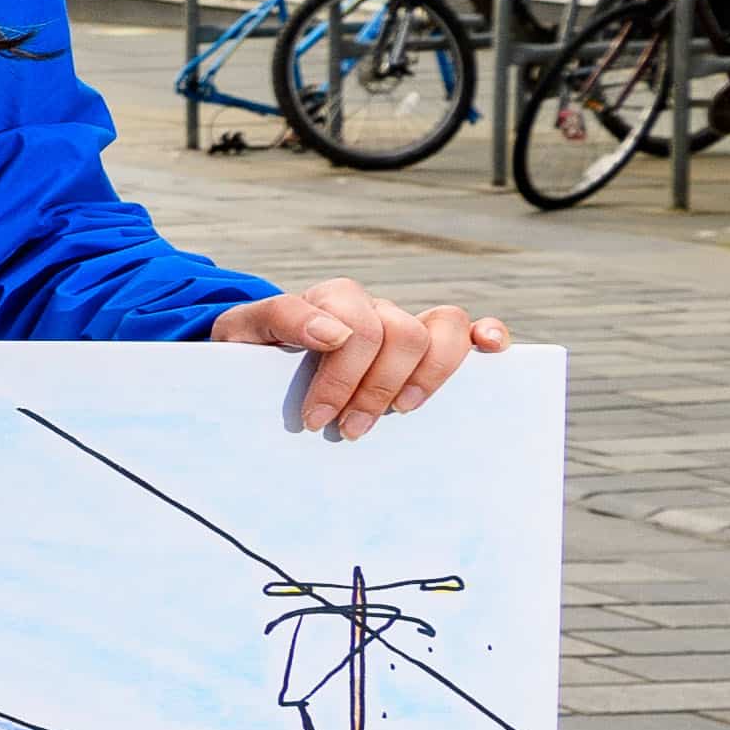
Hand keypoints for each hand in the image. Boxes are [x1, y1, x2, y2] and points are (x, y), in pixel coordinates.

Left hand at [207, 279, 506, 443]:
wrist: (251, 360)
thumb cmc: (249, 352)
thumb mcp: (240, 333)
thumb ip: (276, 319)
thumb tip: (333, 333)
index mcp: (327, 300)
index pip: (349, 321)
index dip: (339, 373)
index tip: (316, 417)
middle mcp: (370, 309)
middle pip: (398, 332)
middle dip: (374, 388)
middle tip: (344, 429)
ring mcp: (400, 324)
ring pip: (440, 329)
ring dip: (424, 378)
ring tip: (397, 414)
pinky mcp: (424, 345)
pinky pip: (466, 328)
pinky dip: (485, 335)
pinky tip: (489, 349)